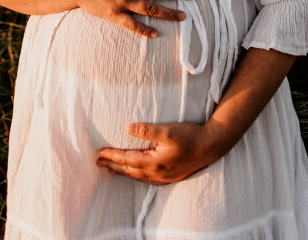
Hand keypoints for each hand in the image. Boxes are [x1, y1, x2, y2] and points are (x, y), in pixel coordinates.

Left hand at [95, 121, 218, 183]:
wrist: (209, 147)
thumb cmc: (190, 136)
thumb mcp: (168, 131)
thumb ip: (148, 130)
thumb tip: (128, 128)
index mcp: (154, 162)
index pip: (127, 160)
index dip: (112, 156)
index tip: (100, 153)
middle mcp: (157, 173)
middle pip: (129, 171)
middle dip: (113, 167)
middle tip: (97, 163)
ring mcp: (163, 177)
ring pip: (137, 177)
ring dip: (123, 172)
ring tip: (111, 169)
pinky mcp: (169, 177)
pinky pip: (146, 179)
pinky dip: (135, 176)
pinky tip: (135, 173)